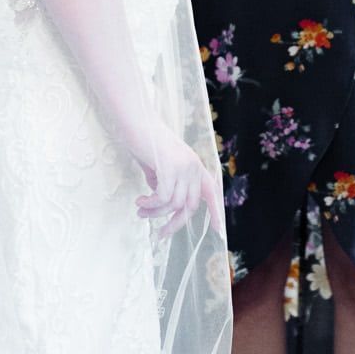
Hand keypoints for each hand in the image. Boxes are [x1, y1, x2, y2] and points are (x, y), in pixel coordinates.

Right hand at [131, 119, 223, 238]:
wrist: (136, 120)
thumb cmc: (144, 141)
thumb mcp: (159, 165)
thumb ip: (165, 181)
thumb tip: (160, 200)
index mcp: (195, 165)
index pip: (211, 191)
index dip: (216, 211)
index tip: (219, 230)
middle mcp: (194, 167)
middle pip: (191, 206)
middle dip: (174, 223)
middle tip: (159, 232)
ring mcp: (183, 167)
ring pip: (174, 204)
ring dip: (156, 213)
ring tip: (141, 211)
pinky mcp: (169, 168)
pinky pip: (162, 198)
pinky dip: (150, 204)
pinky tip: (139, 202)